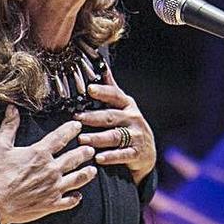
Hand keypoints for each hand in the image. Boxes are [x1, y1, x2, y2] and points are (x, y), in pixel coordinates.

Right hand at [0, 105, 96, 223]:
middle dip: (84, 152)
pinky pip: (69, 201)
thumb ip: (9, 126)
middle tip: (90, 148)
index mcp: (39, 154)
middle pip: (74, 158)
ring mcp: (54, 188)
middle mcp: (51, 169)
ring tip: (92, 169)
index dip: (70, 129)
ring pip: (77, 178)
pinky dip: (75, 198)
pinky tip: (78, 195)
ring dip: (86, 173)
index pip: (60, 137)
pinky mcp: (52, 203)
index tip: (77, 125)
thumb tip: (12, 110)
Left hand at [75, 67, 155, 184]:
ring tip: (82, 139)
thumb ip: (111, 89)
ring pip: (115, 136)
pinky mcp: (137, 153)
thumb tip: (101, 66)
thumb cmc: (129, 125)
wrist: (146, 152)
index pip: (115, 95)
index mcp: (127, 105)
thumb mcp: (123, 106)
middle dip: (93, 117)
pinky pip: (122, 154)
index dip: (103, 92)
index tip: (89, 89)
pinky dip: (110, 156)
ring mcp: (136, 136)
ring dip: (97, 138)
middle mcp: (133, 118)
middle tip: (77, 118)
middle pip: (111, 117)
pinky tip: (98, 158)